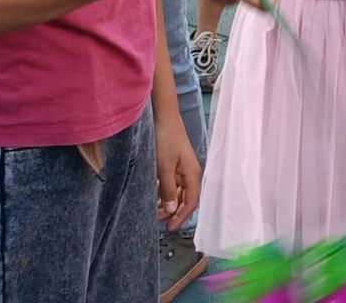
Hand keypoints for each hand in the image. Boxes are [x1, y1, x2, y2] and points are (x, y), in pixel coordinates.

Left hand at [155, 115, 202, 229]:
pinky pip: (170, 184)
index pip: (191, 202)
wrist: (164, 117)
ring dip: (167, 203)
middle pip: (184, 199)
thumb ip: (168, 190)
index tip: (170, 228)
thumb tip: (171, 210)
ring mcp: (181, 169)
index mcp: (192, 174)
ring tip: (153, 210)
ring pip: (177, 192)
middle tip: (157, 221)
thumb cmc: (166, 139)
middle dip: (173, 211)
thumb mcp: (164, 167)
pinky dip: (163, 192)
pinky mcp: (173, 165)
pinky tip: (153, 197)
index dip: (181, 216)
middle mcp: (189, 173)